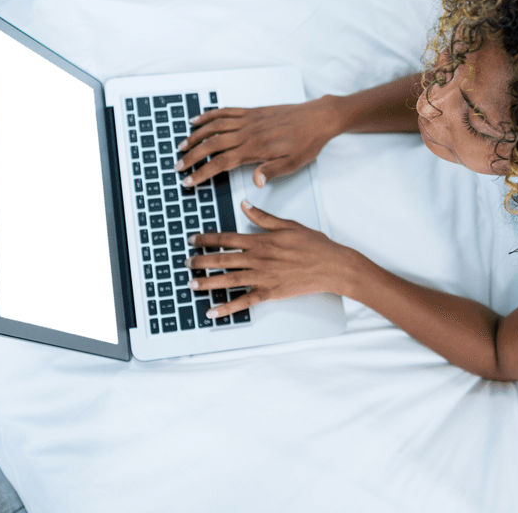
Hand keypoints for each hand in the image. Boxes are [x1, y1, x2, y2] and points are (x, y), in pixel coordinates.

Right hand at [175, 95, 343, 187]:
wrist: (318, 118)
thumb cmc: (307, 142)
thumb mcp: (293, 164)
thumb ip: (271, 172)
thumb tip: (255, 182)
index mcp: (255, 149)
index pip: (221, 163)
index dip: (201, 172)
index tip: (188, 180)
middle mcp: (247, 133)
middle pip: (211, 144)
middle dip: (191, 156)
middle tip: (178, 166)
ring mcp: (248, 120)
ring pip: (214, 127)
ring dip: (195, 136)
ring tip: (181, 146)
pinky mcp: (252, 111)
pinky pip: (225, 112)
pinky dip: (209, 115)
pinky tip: (198, 120)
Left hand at [185, 201, 361, 319]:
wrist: (332, 265)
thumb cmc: (313, 245)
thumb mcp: (288, 224)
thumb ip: (263, 217)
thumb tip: (245, 205)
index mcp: (261, 241)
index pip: (227, 239)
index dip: (207, 239)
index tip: (193, 239)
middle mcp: (258, 259)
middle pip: (222, 259)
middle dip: (201, 261)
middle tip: (186, 263)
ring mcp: (263, 277)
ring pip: (229, 280)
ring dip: (208, 283)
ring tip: (191, 284)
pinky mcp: (270, 293)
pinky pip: (244, 302)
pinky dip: (227, 308)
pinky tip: (213, 311)